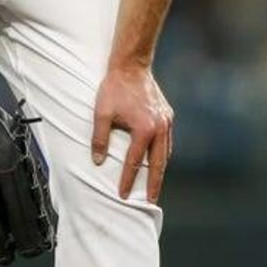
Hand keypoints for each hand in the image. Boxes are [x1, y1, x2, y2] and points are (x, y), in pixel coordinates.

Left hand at [90, 66, 174, 201]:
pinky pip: (168, 141)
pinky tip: (158, 160)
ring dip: (160, 170)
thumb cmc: (115, 88)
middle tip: (150, 201)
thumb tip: (98, 161)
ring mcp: (166, 121)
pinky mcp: (167, 115)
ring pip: (166, 153)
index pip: (134, 162)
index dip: (128, 179)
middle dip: (154, 184)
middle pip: (158, 163)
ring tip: (154, 185)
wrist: (132, 65)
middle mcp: (160, 127)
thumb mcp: (102, 113)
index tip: (123, 194)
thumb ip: (100, 139)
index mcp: (144, 129)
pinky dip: (163, 154)